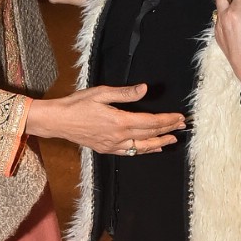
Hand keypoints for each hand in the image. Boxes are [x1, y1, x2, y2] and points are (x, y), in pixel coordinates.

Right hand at [26, 83, 184, 154]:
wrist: (58, 121)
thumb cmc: (77, 104)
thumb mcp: (101, 93)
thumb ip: (125, 93)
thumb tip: (144, 89)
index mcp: (120, 121)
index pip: (150, 121)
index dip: (167, 120)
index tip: (179, 117)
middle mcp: (119, 136)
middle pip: (149, 134)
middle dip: (167, 129)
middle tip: (182, 126)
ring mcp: (113, 145)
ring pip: (142, 146)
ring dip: (159, 142)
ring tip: (172, 140)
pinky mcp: (106, 148)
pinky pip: (130, 152)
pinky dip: (143, 150)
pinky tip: (151, 148)